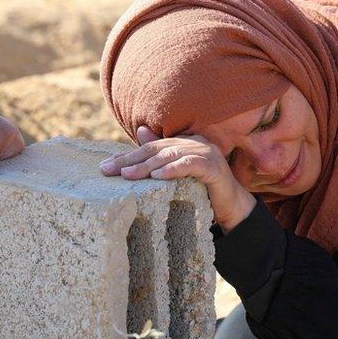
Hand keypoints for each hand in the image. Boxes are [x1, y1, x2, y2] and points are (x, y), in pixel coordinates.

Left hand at [99, 126, 256, 231]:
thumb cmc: (203, 190)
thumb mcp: (177, 173)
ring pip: (170, 156)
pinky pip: (190, 165)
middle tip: (108, 170)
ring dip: (147, 166)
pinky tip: (157, 177)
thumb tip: (140, 131)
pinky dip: (173, 170)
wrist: (231, 206)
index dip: (127, 156)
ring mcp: (206, 153)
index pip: (150, 147)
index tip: (106, 167)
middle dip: (130, 160)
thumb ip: (161, 154)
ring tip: (127, 175)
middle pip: (157, 150)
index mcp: (185, 142)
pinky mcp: (215, 167)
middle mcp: (195, 143)